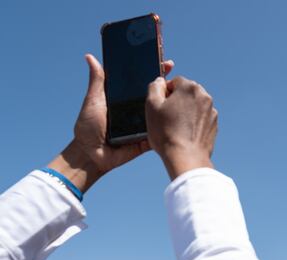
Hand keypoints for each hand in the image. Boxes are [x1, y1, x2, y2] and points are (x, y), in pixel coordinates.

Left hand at [48, 54, 173, 192]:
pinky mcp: (148, 139)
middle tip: (174, 74)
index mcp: (125, 98)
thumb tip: (90, 57)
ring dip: (170, 104)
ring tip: (178, 92)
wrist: (91, 155)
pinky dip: (167, 125)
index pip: (142, 81)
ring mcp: (144, 125)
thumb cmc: (88, 127)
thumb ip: (97, 81)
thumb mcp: (93, 100)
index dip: (153, 71)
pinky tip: (177, 116)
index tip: (164, 61)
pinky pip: (159, 131)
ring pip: (160, 113)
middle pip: (155, 95)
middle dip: (167, 84)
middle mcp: (136, 110)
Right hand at [146, 76, 217, 179]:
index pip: (174, 82)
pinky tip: (186, 134)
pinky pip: (201, 119)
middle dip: (177, 102)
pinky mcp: (214, 125)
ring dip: (186, 112)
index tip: (161, 108)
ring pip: (194, 106)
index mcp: (190, 87)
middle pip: (186, 93)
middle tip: (167, 118)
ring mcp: (212, 111)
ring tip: (176, 128)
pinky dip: (194, 123)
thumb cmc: (167, 132)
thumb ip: (154, 87)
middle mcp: (205, 96)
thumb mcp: (151, 105)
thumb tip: (160, 81)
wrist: (186, 157)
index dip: (165, 94)